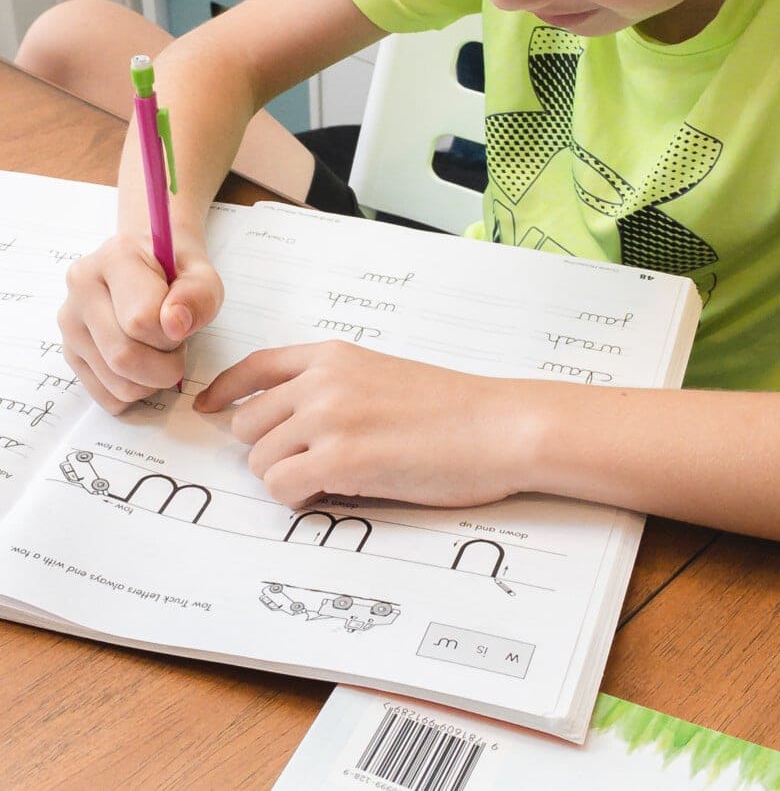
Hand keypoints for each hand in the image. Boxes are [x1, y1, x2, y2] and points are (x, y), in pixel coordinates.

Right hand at [58, 235, 223, 413]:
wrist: (149, 261)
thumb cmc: (176, 269)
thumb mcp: (202, 273)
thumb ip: (198, 295)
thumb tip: (174, 326)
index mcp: (114, 258)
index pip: (141, 320)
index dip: (173, 333)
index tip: (182, 321)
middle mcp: (82, 288)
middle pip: (123, 357)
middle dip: (166, 364)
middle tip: (177, 344)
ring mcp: (71, 322)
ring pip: (117, 384)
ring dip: (153, 380)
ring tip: (160, 349)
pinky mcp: (70, 351)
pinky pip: (107, 396)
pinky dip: (135, 390)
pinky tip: (143, 362)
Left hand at [194, 341, 536, 507]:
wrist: (498, 425)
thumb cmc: (453, 409)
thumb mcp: (383, 375)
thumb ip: (333, 387)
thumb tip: (289, 422)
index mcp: (334, 355)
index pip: (255, 367)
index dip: (223, 392)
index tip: (207, 408)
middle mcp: (323, 381)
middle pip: (247, 423)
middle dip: (267, 449)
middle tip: (307, 464)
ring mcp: (329, 419)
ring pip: (261, 459)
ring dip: (286, 476)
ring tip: (331, 479)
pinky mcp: (341, 460)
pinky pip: (283, 487)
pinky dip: (299, 498)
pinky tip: (335, 491)